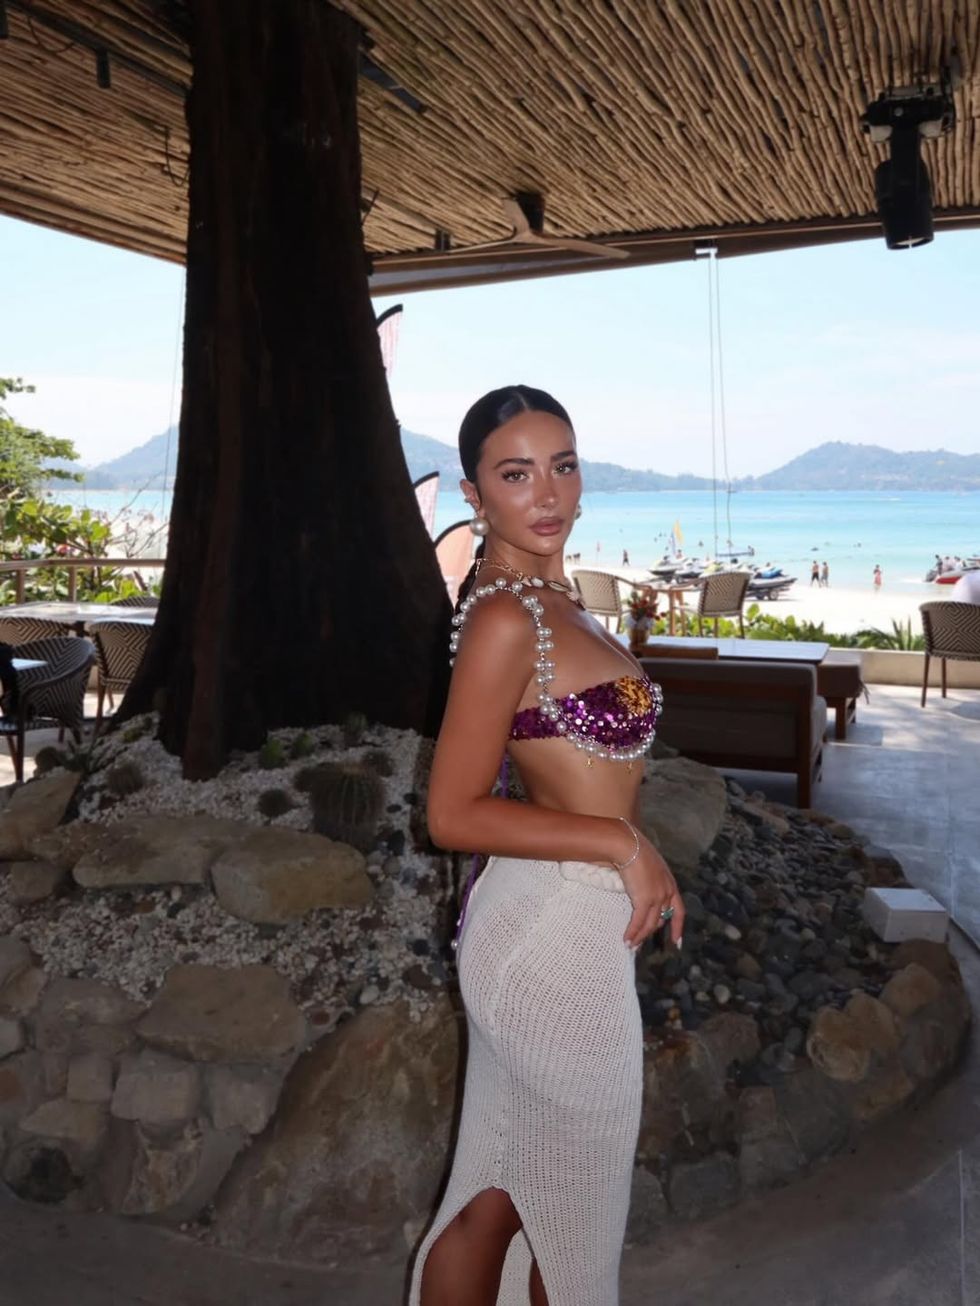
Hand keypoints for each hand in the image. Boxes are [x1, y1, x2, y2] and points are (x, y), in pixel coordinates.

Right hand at [618, 833, 683, 950]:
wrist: (629, 846)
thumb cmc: (635, 850)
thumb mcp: (649, 866)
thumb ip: (650, 879)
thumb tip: (640, 886)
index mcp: (670, 884)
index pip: (679, 911)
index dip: (678, 927)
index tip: (677, 942)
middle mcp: (667, 892)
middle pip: (661, 920)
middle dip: (650, 933)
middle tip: (640, 943)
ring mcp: (657, 897)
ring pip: (650, 924)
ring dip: (640, 937)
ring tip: (631, 945)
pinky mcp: (644, 900)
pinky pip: (639, 922)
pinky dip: (633, 932)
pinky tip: (626, 939)